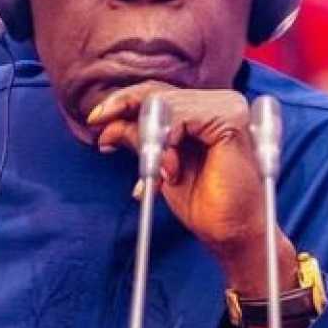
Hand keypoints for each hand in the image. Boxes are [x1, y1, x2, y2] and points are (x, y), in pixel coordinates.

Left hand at [87, 82, 294, 294]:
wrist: (230, 233)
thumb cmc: (203, 202)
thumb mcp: (160, 165)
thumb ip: (140, 139)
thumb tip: (105, 123)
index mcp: (205, 110)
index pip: (157, 93)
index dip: (123, 102)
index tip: (95, 120)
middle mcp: (220, 102)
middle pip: (158, 93)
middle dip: (127, 118)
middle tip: (106, 143)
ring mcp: (228, 107)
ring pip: (167, 103)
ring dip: (152, 140)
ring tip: (159, 174)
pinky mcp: (231, 120)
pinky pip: (183, 117)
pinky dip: (168, 142)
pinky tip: (172, 171)